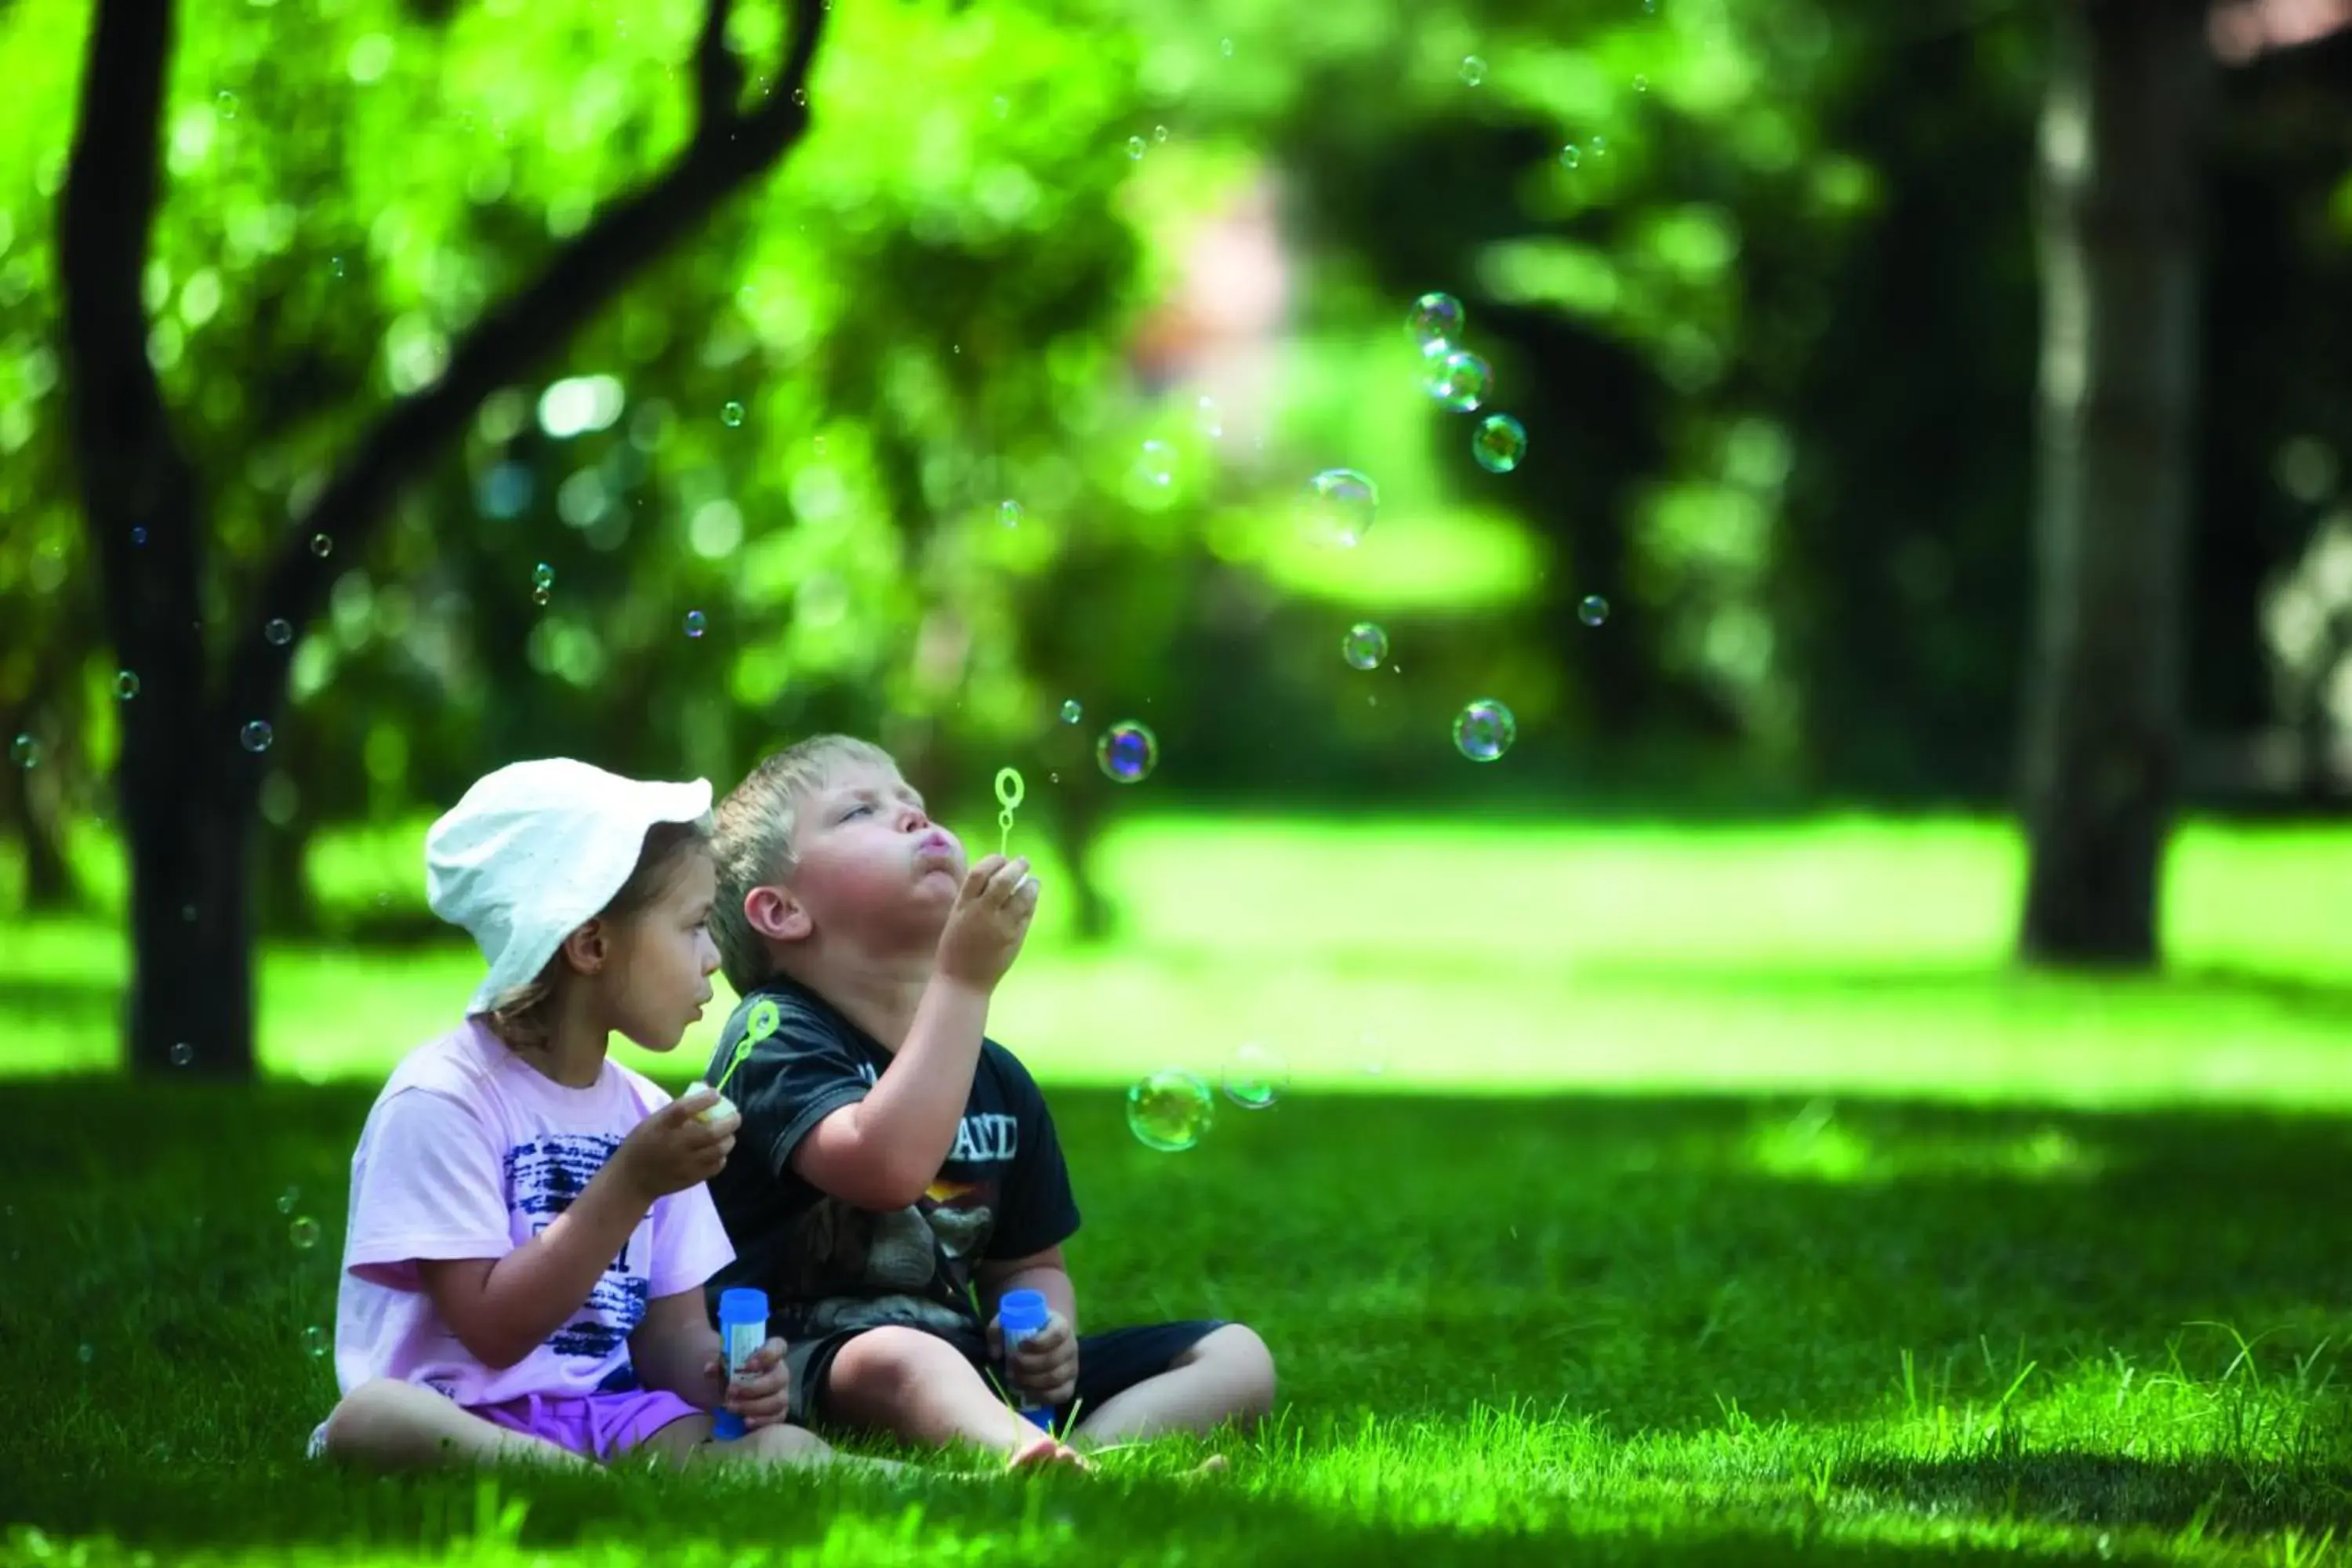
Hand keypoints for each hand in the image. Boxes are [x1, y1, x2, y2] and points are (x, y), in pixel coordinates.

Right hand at [612, 1090, 739, 1201]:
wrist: (631, 1181)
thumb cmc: (641, 1145)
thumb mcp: (652, 1123)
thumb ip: (676, 1111)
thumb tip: (705, 1093)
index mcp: (660, 1127)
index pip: (683, 1109)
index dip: (703, 1100)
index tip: (716, 1094)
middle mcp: (674, 1145)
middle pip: (709, 1132)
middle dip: (729, 1122)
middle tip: (735, 1116)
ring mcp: (684, 1164)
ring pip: (717, 1151)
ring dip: (728, 1139)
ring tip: (729, 1134)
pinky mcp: (691, 1179)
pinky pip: (715, 1166)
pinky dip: (721, 1157)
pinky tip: (718, 1152)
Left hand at [702, 1336, 790, 1430]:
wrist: (733, 1393)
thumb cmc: (733, 1374)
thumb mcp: (725, 1366)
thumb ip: (719, 1365)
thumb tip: (710, 1369)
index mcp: (771, 1354)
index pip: (778, 1346)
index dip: (767, 1354)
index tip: (748, 1365)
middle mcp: (780, 1372)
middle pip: (778, 1378)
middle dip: (754, 1387)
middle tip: (731, 1391)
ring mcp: (782, 1393)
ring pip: (778, 1400)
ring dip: (754, 1405)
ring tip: (731, 1407)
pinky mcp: (780, 1412)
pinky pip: (777, 1418)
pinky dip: (761, 1421)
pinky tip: (745, 1422)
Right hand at [935, 853, 1040, 991]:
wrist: (962, 982)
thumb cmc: (955, 949)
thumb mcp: (956, 918)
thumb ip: (973, 897)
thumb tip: (995, 874)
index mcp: (963, 906)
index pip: (979, 872)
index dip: (993, 860)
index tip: (1000, 858)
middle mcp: (982, 913)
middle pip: (1004, 879)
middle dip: (1017, 866)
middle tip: (1023, 862)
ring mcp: (1002, 926)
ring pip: (1023, 895)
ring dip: (1031, 884)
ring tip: (1033, 881)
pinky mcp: (1016, 938)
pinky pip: (1028, 913)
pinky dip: (1031, 901)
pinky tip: (1030, 899)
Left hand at [987, 1309, 1077, 1407]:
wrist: (1041, 1340)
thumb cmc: (1025, 1330)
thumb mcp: (1009, 1321)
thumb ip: (997, 1330)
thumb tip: (996, 1355)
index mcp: (1061, 1326)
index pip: (1057, 1334)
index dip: (1038, 1342)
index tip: (1019, 1346)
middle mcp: (1070, 1346)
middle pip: (1053, 1359)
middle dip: (1027, 1366)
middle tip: (1010, 1366)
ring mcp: (1072, 1367)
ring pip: (1055, 1378)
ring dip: (1031, 1382)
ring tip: (1014, 1380)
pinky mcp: (1070, 1384)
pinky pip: (1062, 1395)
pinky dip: (1042, 1396)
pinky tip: (1026, 1393)